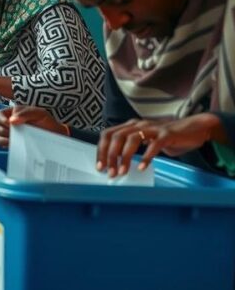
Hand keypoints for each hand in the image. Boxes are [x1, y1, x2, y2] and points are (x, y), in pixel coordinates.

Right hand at [0, 106, 63, 148]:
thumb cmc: (48, 122)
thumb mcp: (39, 113)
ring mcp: (11, 134)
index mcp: (14, 113)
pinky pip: (2, 145)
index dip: (0, 119)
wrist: (56, 136)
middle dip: (2, 129)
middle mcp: (10, 123)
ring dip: (3, 138)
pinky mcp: (13, 143)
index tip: (8, 124)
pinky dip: (5, 144)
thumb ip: (25, 114)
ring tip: (13, 139)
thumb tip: (11, 120)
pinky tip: (13, 144)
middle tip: (12, 132)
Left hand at [97, 114, 216, 177]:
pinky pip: (154, 145)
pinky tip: (142, 167)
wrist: (196, 129)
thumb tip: (116, 165)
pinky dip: (146, 156)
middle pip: (117, 136)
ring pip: (132, 138)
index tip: (100, 166)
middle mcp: (139, 124)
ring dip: (125, 156)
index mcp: (131, 125)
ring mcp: (153, 128)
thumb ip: (132, 148)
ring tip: (123, 171)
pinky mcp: (167, 134)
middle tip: (110, 172)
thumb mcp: (145, 142)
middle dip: (111, 155)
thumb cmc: (168, 138)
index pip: (108, 134)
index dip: (102, 150)